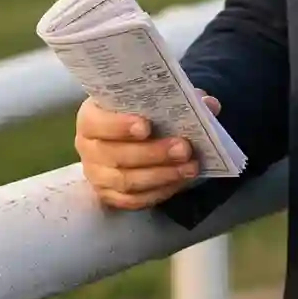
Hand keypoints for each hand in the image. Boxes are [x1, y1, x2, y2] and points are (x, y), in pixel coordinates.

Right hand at [74, 90, 220, 209]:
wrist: (131, 134)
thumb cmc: (139, 111)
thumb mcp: (154, 99)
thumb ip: (180, 98)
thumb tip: (209, 104)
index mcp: (90, 117)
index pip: (97, 123)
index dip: (119, 126)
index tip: (146, 126)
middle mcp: (88, 147)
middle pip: (116, 156)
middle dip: (153, 153)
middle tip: (184, 148)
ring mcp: (97, 175)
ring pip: (126, 181)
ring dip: (161, 175)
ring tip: (190, 167)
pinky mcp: (109, 196)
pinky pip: (133, 200)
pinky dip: (159, 191)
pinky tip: (180, 181)